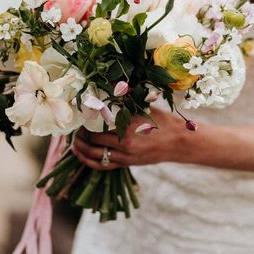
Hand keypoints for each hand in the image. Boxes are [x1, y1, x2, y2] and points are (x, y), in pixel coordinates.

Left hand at [71, 108, 186, 170]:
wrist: (179, 142)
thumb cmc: (163, 122)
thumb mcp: (145, 107)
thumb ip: (125, 102)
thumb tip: (106, 87)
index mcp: (128, 125)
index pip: (97, 124)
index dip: (86, 120)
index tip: (81, 114)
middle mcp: (125, 142)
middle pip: (92, 140)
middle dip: (81, 134)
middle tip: (76, 126)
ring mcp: (125, 156)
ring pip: (94, 155)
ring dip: (80, 148)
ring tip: (74, 141)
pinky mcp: (127, 164)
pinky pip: (102, 166)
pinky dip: (88, 161)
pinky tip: (80, 155)